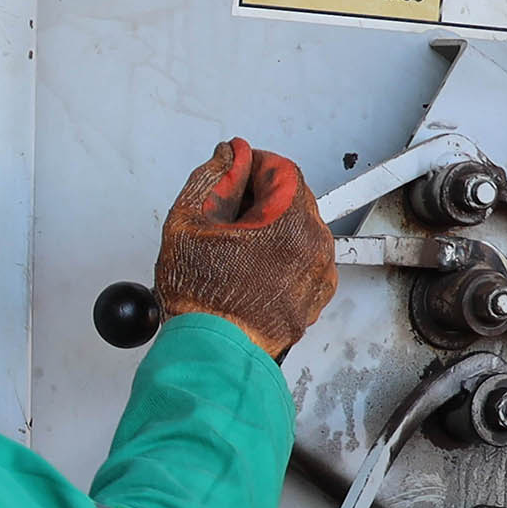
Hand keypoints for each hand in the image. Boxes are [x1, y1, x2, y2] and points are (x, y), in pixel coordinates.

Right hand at [156, 137, 336, 357]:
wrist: (215, 350)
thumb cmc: (202, 300)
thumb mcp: (187, 224)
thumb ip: (212, 179)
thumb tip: (228, 156)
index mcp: (288, 221)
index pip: (281, 168)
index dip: (250, 166)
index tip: (232, 175)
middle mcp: (315, 243)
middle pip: (294, 197)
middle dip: (260, 199)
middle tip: (225, 220)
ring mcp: (320, 271)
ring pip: (299, 228)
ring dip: (270, 229)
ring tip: (234, 252)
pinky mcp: (317, 293)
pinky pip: (303, 259)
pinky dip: (281, 257)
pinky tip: (248, 271)